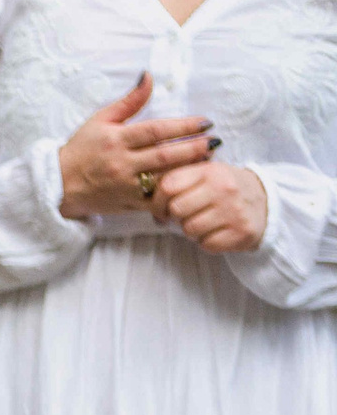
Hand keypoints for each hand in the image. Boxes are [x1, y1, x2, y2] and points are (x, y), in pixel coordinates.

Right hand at [56, 73, 216, 219]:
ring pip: (163, 178)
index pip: (156, 131)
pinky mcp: (126, 204)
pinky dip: (174, 194)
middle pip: (165, 155)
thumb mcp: (100, 120)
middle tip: (216, 141)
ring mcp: (124, 186)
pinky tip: (191, 186)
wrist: (58, 186)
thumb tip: (149, 76)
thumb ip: (130, 101)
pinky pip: (155, 201)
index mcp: (115, 140)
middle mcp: (121, 163)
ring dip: (190, 170)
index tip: (205, 122)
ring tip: (210, 160)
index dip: (184, 126)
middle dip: (194, 148)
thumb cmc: (80, 150)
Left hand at [153, 161, 267, 252]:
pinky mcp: (240, 232)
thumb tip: (147, 201)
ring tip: (205, 221)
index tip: (161, 208)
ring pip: (189, 229)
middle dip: (176, 216)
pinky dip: (207, 241)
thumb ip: (179, 181)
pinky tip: (217, 231)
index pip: (168, 185)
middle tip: (186, 215)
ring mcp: (233, 210)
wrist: (266, 202)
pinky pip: (206, 244)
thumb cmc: (224, 190)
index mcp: (210, 171)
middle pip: (176, 209)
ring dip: (191, 230)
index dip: (157, 201)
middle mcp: (223, 188)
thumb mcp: (206, 175)